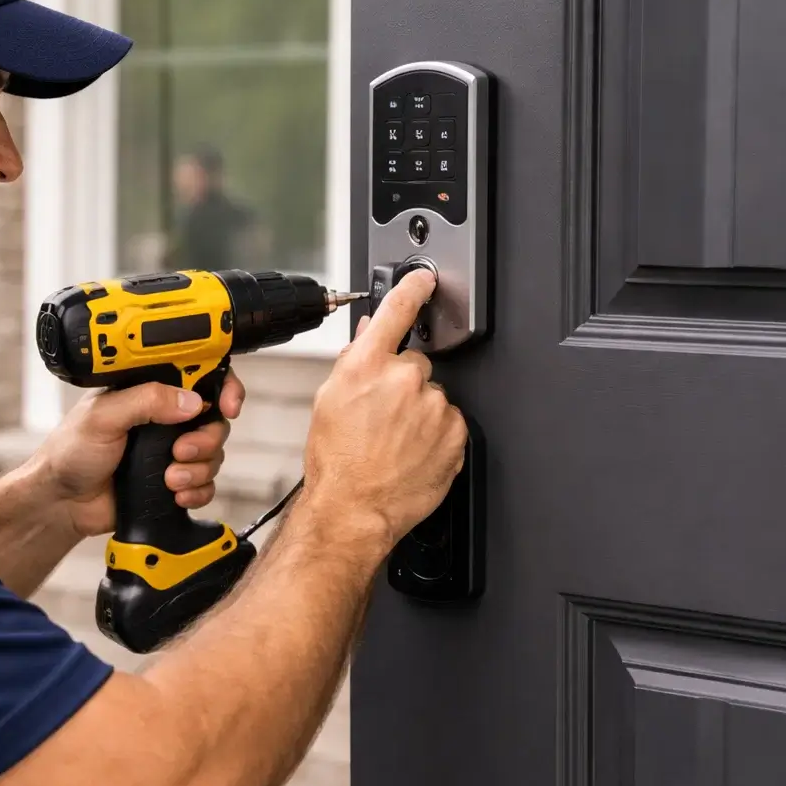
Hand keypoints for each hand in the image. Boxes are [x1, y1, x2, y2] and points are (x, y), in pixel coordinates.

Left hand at [29, 370, 246, 539]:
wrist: (63, 501)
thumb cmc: (71, 452)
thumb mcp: (103, 416)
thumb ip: (145, 400)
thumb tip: (190, 400)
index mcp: (148, 391)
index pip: (197, 377)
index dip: (222, 387)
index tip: (228, 405)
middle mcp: (164, 418)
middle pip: (214, 420)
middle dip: (207, 439)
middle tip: (181, 451)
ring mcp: (169, 451)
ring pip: (213, 454)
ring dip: (199, 469)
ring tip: (170, 480)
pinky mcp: (172, 481)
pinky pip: (206, 484)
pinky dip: (198, 491)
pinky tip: (175, 495)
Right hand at [301, 269, 466, 550]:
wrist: (353, 507)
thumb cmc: (336, 462)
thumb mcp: (329, 400)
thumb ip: (353, 362)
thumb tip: (367, 336)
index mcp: (366, 365)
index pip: (396, 310)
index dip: (413, 288)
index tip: (424, 278)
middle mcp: (403, 380)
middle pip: (416, 364)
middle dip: (403, 383)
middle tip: (383, 415)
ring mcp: (433, 406)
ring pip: (432, 395)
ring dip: (420, 411)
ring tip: (395, 441)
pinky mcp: (455, 432)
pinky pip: (449, 421)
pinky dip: (435, 433)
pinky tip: (412, 451)